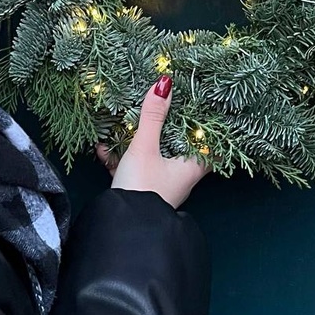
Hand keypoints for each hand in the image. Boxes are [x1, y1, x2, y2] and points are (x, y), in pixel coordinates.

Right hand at [98, 75, 209, 208]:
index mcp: (191, 167)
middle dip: (166, 127)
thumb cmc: (142, 188)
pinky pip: (133, 168)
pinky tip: (103, 147)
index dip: (211, 127)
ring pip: (152, 156)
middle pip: (178, 146)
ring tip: (123, 122)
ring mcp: (160, 185)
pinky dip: (120, 156)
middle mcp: (180, 177)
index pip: (212, 145)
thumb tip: (165, 84)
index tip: (209, 108)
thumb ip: (153, 116)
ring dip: (137, 140)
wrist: (119, 230)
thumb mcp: (145, 147)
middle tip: (162, 106)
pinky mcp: (139, 191)